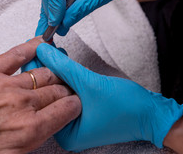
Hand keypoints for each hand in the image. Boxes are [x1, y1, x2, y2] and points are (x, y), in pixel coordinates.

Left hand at [35, 43, 182, 150]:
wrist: (151, 113)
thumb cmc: (127, 108)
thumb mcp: (91, 84)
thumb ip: (64, 68)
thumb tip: (44, 52)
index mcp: (64, 133)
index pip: (41, 98)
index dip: (36, 73)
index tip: (32, 53)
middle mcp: (66, 130)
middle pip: (46, 94)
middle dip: (45, 70)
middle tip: (43, 49)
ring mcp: (74, 121)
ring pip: (57, 91)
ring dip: (56, 72)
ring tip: (52, 52)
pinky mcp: (81, 112)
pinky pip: (67, 92)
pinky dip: (65, 77)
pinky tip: (61, 63)